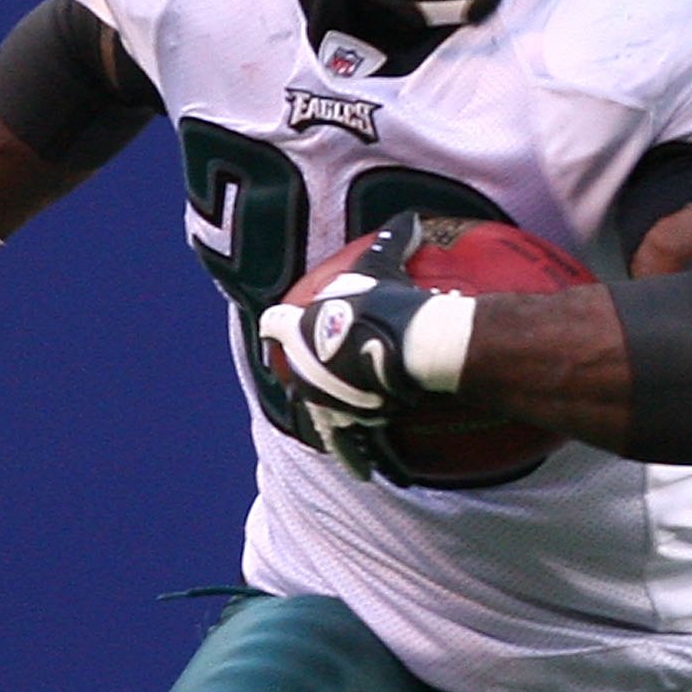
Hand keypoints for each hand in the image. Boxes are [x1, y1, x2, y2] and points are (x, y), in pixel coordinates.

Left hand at [259, 215, 442, 446]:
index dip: (280, 327)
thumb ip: (394, 239)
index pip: (278, 326)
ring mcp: (325, 402)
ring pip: (321, 419)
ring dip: (329, 427)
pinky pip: (355, 446)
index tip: (281, 329)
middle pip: (297, 379)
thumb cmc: (389, 300)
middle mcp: (303, 371)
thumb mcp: (386, 262)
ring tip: (336, 441)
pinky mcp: (351, 426)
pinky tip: (369, 473)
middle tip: (311, 386)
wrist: (405, 345)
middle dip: (303, 382)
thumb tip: (413, 217)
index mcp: (300, 331)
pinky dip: (362, 459)